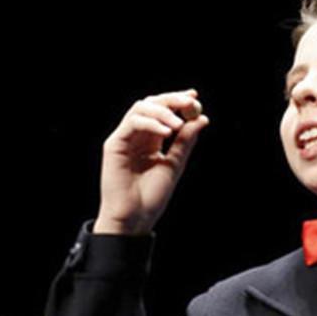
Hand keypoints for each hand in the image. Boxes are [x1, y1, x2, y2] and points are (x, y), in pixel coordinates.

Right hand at [96, 89, 208, 234]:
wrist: (134, 218)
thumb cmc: (151, 197)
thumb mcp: (174, 164)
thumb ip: (185, 142)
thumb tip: (201, 119)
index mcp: (150, 140)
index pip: (162, 111)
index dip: (177, 100)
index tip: (194, 98)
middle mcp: (136, 136)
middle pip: (151, 104)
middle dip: (172, 100)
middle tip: (190, 103)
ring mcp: (124, 139)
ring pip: (140, 109)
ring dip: (162, 111)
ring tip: (178, 125)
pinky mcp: (114, 145)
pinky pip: (132, 123)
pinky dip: (150, 123)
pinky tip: (166, 133)